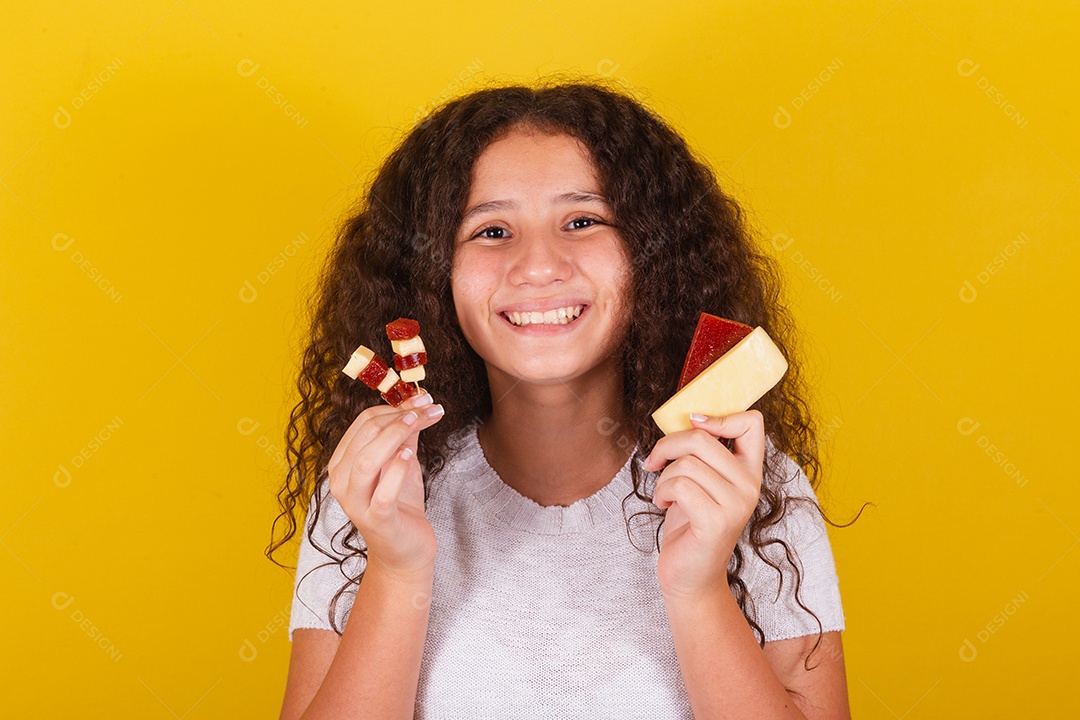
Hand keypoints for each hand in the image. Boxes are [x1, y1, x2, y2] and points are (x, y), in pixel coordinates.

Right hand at [326, 390, 444, 581]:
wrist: (405, 550)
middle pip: (364, 436)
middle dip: (399, 416)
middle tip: (429, 406)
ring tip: (418, 421)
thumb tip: (418, 400)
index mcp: (342, 464)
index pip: (362, 423)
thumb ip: (405, 434)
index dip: (394, 407)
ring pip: (366, 461)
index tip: (423, 399)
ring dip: (395, 436)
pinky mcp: (376, 521)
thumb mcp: (403, 462)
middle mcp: (341, 482)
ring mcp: (356, 503)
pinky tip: (411, 456)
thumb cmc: (401, 504)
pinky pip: (382, 492)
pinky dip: (395, 470)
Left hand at [644, 410, 764, 600]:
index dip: (718, 417)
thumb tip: (690, 417)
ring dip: (663, 476)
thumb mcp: (701, 481)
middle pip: (701, 438)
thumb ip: (703, 452)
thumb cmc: (691, 525)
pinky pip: (679, 485)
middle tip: (655, 462)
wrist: (691, 576)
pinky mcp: (716, 521)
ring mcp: (736, 504)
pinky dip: (662, 492)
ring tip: (664, 494)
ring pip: (686, 463)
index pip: (752, 422)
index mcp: (750, 471)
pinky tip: (663, 505)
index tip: (692, 427)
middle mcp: (750, 486)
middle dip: (667, 446)